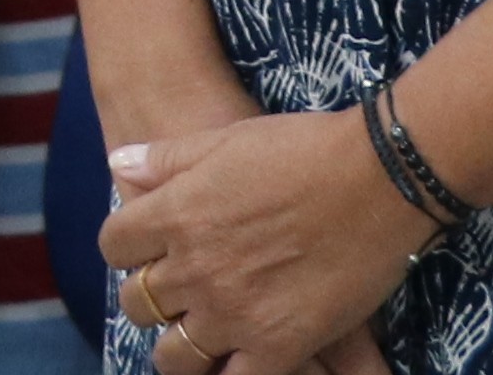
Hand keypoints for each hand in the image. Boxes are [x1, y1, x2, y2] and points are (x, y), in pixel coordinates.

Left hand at [99, 104, 426, 374]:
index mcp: (176, 215)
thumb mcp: (225, 139)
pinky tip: (241, 355)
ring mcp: (233, 313)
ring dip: (180, 343)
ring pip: (173, 354)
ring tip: (203, 331)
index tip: (148, 247)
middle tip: (180, 289)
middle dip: (152, 296)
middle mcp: (194, 269)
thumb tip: (119, 164)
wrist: (379, 177)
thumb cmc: (304, 147)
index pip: (113, 246)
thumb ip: (165, 159)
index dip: (127, 246)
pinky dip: (229, 370)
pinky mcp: (278, 346)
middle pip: (137, 303)